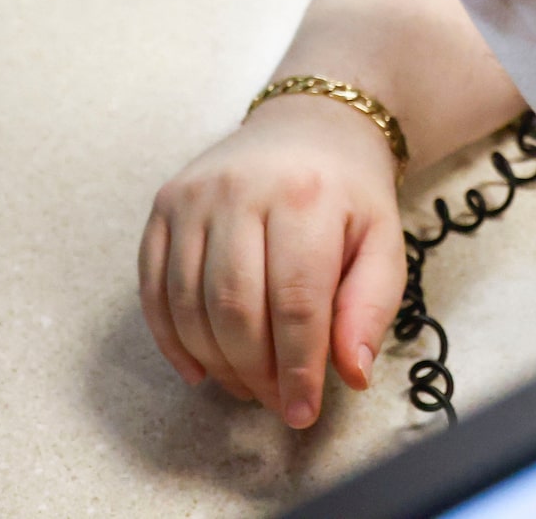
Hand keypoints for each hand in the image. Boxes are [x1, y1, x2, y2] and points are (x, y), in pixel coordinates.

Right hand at [138, 93, 408, 428]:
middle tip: (276, 400)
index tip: (302, 411)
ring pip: (189, 303)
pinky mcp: (165, 203)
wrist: (309, 124)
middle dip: (255, 372)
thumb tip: (351, 373)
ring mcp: (195, 195)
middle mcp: (241, 190)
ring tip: (246, 384)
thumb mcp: (383, 244)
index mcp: (306, 198)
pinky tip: (197, 367)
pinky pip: (153, 285)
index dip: (297, 368)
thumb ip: (369, 309)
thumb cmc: (348, 193)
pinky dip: (169, 338)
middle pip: (235, 308)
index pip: (295, 302)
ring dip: (215, 361)